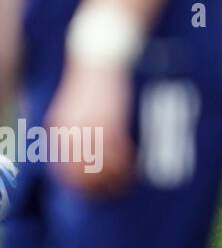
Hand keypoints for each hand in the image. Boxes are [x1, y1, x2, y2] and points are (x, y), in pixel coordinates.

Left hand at [45, 58, 134, 194]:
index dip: (81, 186)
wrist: (101, 55)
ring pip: (103, 167)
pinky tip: (136, 165)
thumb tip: (77, 151)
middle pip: (83, 175)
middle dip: (100, 188)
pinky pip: (120, 153)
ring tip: (129, 182)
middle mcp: (72, 133)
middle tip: (115, 192)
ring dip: (117, 179)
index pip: (65, 171)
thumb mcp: (72, 106)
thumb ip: (72, 128)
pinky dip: (128, 164)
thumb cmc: (90, 78)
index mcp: (60, 130)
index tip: (95, 191)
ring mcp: (92, 129)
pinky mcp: (111, 122)